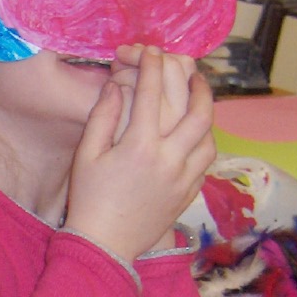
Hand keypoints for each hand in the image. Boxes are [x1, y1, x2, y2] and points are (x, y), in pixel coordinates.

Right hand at [66, 47, 216, 261]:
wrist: (105, 245)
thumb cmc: (89, 200)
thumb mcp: (87, 156)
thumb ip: (103, 117)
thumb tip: (117, 86)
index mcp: (139, 146)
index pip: (152, 93)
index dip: (152, 66)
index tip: (151, 51)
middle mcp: (169, 159)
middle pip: (197, 111)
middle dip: (196, 84)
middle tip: (191, 70)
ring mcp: (183, 178)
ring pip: (209, 136)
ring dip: (206, 112)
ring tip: (199, 99)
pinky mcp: (188, 193)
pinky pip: (206, 160)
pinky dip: (204, 141)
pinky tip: (196, 134)